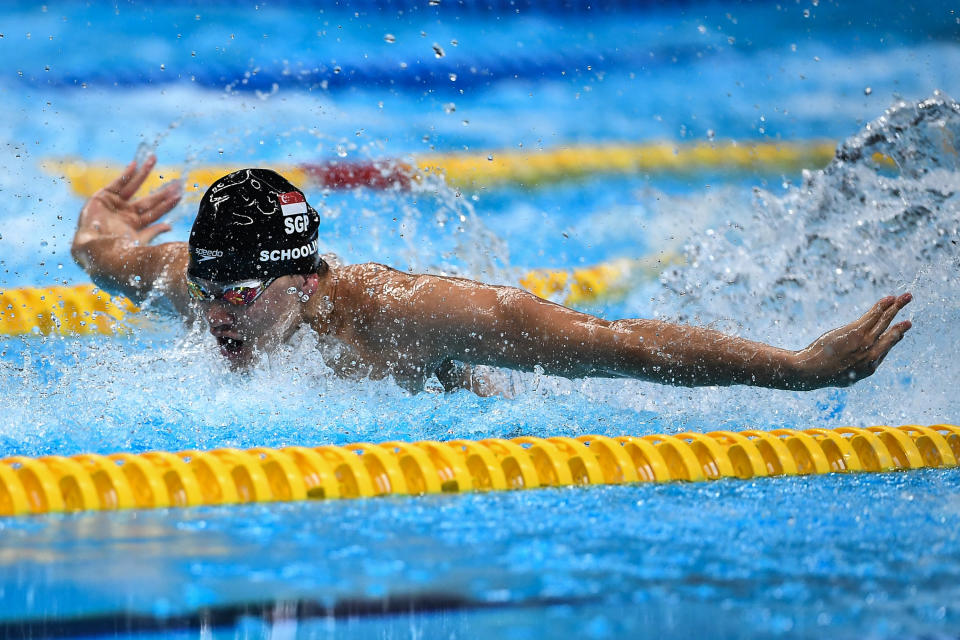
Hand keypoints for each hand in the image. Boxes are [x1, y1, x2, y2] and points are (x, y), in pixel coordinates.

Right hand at [73, 155, 180, 247]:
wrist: (92, 249)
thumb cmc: (115, 251)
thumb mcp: (138, 241)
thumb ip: (152, 232)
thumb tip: (169, 226)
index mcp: (135, 226)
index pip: (155, 213)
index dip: (167, 204)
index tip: (180, 195)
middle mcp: (126, 214)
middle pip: (148, 200)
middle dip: (162, 191)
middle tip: (177, 181)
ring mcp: (115, 205)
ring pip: (133, 186)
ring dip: (144, 173)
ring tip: (153, 159)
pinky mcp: (102, 197)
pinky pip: (117, 183)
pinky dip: (126, 174)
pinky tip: (135, 165)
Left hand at [791, 293, 912, 388]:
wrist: (811, 372)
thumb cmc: (823, 374)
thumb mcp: (845, 377)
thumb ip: (856, 370)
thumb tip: (861, 368)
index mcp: (869, 368)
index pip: (884, 351)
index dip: (892, 340)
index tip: (900, 333)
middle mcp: (872, 355)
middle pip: (891, 337)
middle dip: (902, 327)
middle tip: (910, 322)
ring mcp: (865, 342)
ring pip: (884, 321)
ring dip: (897, 308)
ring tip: (907, 298)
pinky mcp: (856, 332)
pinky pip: (873, 315)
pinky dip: (882, 306)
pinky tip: (889, 299)